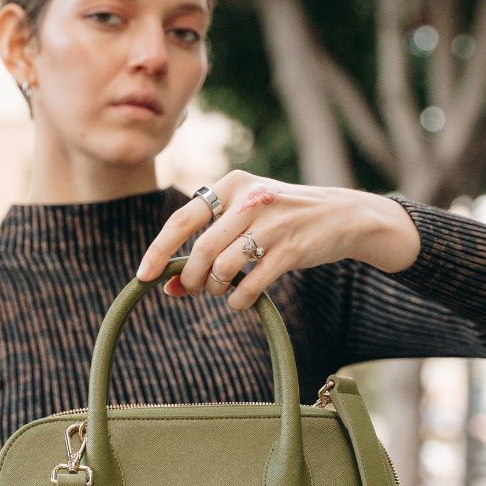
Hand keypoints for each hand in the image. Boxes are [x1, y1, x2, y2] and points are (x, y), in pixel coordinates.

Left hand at [135, 171, 420, 310]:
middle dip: (191, 278)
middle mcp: (250, 199)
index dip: (158, 251)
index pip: (182, 219)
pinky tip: (240, 301)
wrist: (342, 215)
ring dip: (215, 289)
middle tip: (193, 289)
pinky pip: (250, 285)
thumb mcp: (244, 217)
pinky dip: (238, 300)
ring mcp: (272, 223)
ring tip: (221, 290)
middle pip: (201, 250)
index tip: (143, 277)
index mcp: (232, 184)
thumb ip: (208, 244)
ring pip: (223, 268)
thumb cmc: (282, 219)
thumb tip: (169, 287)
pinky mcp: (291, 249)